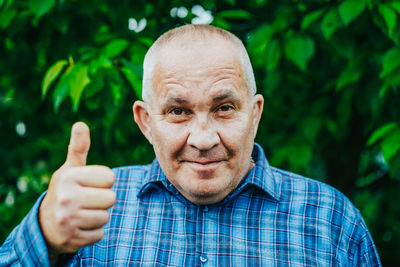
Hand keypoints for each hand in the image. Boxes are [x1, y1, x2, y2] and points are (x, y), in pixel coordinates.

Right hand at [39, 122, 115, 252]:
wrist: (46, 223)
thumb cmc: (66, 190)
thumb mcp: (70, 169)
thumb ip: (78, 148)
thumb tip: (81, 124)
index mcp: (69, 177)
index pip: (110, 177)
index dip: (103, 182)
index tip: (90, 184)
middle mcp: (66, 197)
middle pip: (111, 198)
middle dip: (103, 200)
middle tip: (87, 201)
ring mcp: (68, 220)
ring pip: (106, 217)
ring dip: (98, 217)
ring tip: (83, 213)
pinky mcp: (71, 239)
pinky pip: (100, 234)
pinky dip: (93, 232)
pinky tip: (80, 226)